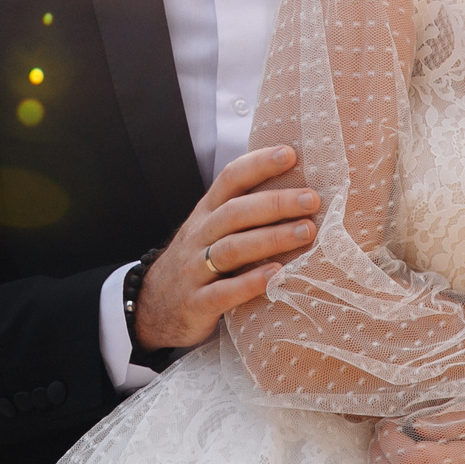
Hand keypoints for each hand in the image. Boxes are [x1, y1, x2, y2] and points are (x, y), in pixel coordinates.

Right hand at [131, 144, 318, 352]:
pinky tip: (277, 275)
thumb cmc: (196, 264)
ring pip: (231, 249)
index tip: (290, 154)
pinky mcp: (196, 303)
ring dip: (271, 238)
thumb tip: (295, 189)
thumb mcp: (210, 231)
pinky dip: (250, 282)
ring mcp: (194, 270)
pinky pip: (223, 292)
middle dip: (275, 203)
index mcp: (206, 214)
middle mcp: (199, 236)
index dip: (258, 164)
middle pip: (235, 212)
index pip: (229, 179)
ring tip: (307, 232)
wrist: (153, 309)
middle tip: (311, 199)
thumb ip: (243, 213)